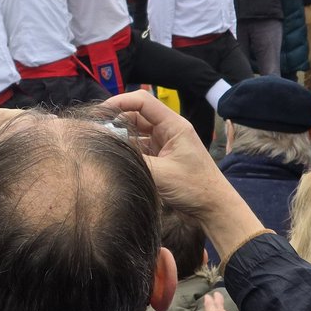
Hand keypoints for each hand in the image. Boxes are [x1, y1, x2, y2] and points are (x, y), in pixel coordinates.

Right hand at [102, 90, 262, 258]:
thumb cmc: (195, 188)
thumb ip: (133, 158)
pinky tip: (116, 157)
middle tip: (96, 132)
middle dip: (115, 120)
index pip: (142, 102)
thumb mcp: (161, 174)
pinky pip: (140, 146)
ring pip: (136, 131)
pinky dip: (128, 149)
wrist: (215, 209)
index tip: (98, 113)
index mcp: (174, 126)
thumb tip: (107, 147)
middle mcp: (169, 130)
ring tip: (103, 145)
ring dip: (121, 136)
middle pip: (136, 115)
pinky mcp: (163, 157)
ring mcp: (165, 143)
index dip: (119, 102)